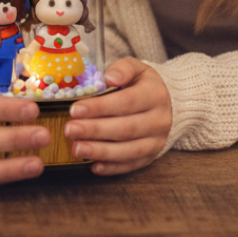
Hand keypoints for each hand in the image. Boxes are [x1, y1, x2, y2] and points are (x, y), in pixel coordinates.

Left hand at [63, 57, 171, 175]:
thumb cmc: (142, 84)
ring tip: (76, 149)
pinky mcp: (151, 156)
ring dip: (100, 151)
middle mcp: (159, 120)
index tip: (75, 110)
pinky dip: (112, 168)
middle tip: (69, 130)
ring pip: (128, 151)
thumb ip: (122, 68)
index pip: (126, 102)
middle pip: (125, 129)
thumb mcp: (136, 68)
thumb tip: (109, 78)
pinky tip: (93, 166)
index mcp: (154, 95)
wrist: (168, 103)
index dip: (100, 107)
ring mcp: (156, 141)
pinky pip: (131, 165)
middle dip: (94, 130)